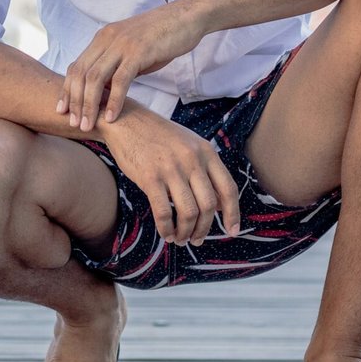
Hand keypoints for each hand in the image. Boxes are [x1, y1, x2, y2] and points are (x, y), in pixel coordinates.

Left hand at [56, 0, 205, 129]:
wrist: (187, 17)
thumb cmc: (163, 36)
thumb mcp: (133, 50)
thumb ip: (117, 66)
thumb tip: (107, 90)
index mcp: (103, 38)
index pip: (76, 67)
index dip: (67, 90)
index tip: (63, 111)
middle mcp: (107, 39)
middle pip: (81, 74)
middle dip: (75, 102)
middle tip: (74, 124)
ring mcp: (122, 44)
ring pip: (96, 78)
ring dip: (89, 105)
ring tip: (88, 125)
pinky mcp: (138, 51)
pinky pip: (120, 80)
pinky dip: (114, 101)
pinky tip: (112, 117)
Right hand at [100, 109, 239, 244]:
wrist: (127, 121)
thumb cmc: (159, 136)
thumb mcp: (189, 145)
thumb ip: (206, 169)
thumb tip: (220, 204)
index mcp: (206, 152)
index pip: (228, 188)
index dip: (233, 213)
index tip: (233, 231)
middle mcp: (192, 160)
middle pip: (208, 206)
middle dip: (204, 228)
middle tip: (196, 240)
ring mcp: (171, 168)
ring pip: (188, 212)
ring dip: (186, 232)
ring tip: (180, 239)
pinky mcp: (150, 177)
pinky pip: (164, 212)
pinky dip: (167, 229)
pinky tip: (166, 233)